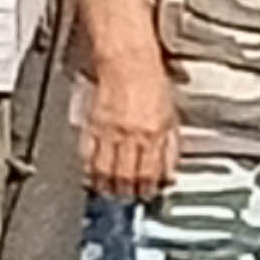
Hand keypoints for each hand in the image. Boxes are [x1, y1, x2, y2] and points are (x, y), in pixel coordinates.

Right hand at [83, 48, 178, 198]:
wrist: (127, 61)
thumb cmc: (151, 83)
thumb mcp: (171, 117)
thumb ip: (169, 146)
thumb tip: (168, 170)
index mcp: (154, 134)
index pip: (151, 173)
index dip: (149, 189)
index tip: (148, 193)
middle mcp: (131, 135)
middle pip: (126, 176)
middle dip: (127, 192)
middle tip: (127, 198)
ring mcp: (110, 131)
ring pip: (105, 170)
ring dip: (107, 185)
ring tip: (109, 191)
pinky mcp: (92, 124)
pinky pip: (88, 154)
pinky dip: (89, 168)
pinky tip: (91, 174)